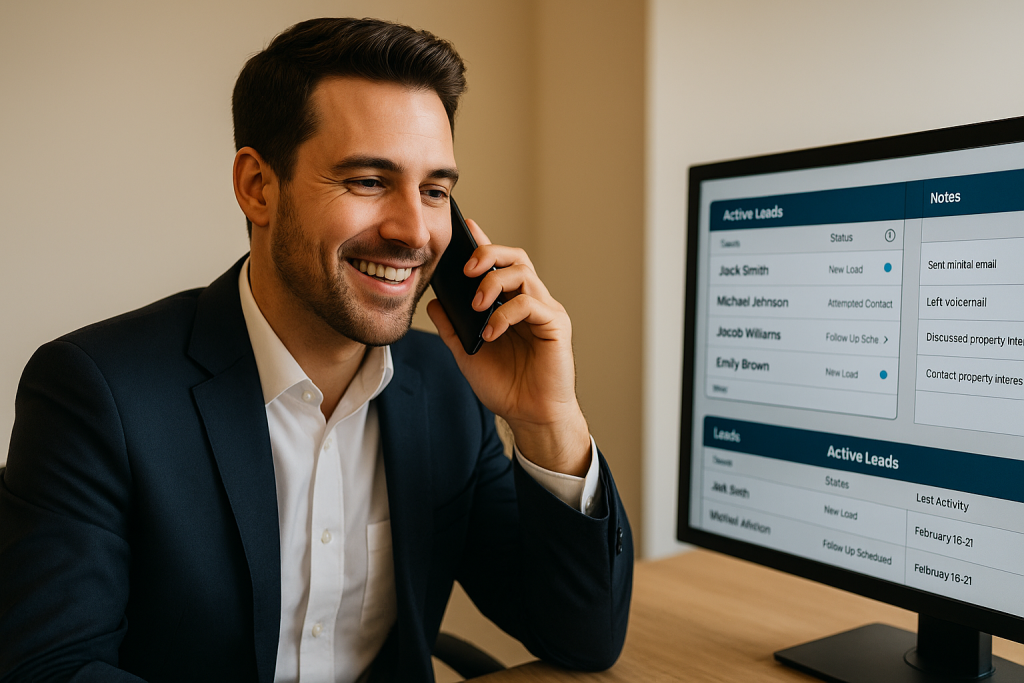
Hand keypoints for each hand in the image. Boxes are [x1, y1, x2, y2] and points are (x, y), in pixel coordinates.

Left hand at [426, 218, 590, 475]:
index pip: (498, 264)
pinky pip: (530, 304)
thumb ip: (451, 327)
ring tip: (476, 305)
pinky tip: (490, 332)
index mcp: (510, 303)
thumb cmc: (505, 386)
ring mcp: (544, 311)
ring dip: (494, 282)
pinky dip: (505, 314)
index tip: (464, 226)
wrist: (530, 416)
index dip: (483, 243)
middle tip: (465, 269)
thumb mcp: (466, 354)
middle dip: (488, 254)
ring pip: (523, 273)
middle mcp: (530, 301)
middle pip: (515, 258)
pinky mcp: (556, 325)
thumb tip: (434, 301)